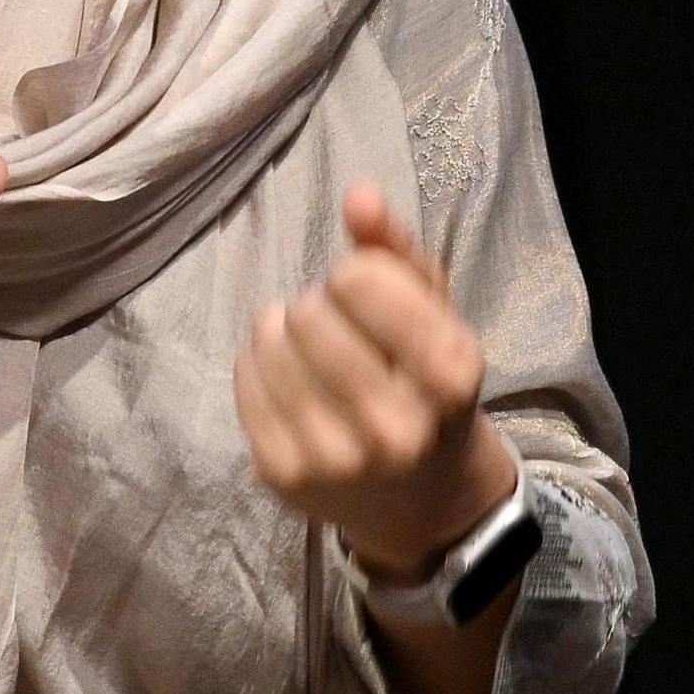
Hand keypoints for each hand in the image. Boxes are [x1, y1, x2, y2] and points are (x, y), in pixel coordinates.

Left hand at [236, 179, 516, 576]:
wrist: (421, 500)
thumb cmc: (424, 384)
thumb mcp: (435, 314)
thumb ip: (398, 249)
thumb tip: (356, 193)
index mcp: (449, 375)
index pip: (361, 280)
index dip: (358, 276)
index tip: (368, 298)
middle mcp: (397, 427)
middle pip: (310, 312)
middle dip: (319, 305)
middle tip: (336, 330)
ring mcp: (336, 458)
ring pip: (270, 342)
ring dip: (282, 330)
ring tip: (309, 350)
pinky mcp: (284, 474)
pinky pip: (244, 379)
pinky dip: (257, 362)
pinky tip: (285, 376)